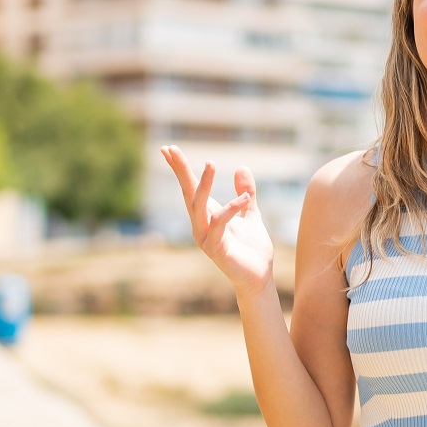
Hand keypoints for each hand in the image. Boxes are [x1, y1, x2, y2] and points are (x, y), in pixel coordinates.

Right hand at [161, 145, 274, 295]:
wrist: (258, 277)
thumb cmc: (251, 249)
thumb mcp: (250, 214)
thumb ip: (246, 194)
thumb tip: (241, 167)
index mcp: (207, 216)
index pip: (190, 188)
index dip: (180, 169)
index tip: (168, 149)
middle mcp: (201, 226)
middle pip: (187, 193)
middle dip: (181, 171)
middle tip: (172, 149)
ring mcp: (205, 238)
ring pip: (198, 207)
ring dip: (203, 185)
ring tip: (210, 163)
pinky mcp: (216, 249)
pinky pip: (219, 224)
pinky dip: (231, 209)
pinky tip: (244, 198)